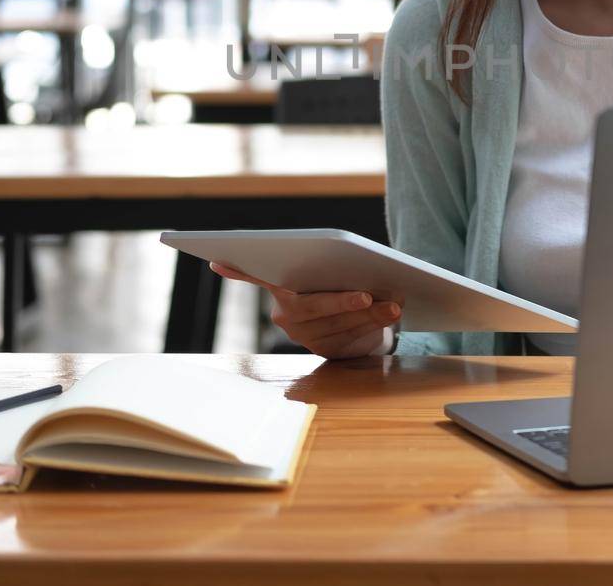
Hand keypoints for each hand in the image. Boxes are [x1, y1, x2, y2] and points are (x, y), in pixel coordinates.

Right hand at [208, 262, 399, 358]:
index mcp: (281, 287)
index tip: (217, 261)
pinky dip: (375, 323)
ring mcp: (306, 335)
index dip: (237, 270)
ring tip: (395, 303)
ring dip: (369, 314)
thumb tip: (350, 270)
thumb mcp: (330, 274)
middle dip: (340, 302)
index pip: (256, 275)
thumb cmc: (339, 284)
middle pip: (310, 307)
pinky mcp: (328, 351)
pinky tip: (392, 311)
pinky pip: (353, 339)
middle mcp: (285, 313)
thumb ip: (330, 269)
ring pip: (338, 325)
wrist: (359, 318)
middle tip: (366, 294)